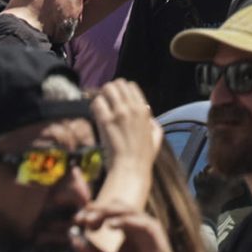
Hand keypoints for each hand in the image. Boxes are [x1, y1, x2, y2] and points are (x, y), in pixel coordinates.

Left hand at [76, 204, 182, 251]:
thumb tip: (72, 238)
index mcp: (129, 231)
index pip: (110, 211)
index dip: (92, 212)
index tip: (75, 221)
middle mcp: (140, 227)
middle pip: (118, 206)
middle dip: (97, 209)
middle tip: (79, 219)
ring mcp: (150, 232)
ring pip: (129, 211)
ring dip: (108, 213)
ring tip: (90, 221)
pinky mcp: (157, 240)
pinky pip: (142, 224)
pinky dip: (125, 222)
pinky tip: (109, 226)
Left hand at [88, 81, 160, 215]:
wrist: (131, 168)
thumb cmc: (143, 157)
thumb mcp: (157, 138)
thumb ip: (155, 125)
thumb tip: (150, 119)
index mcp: (144, 110)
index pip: (131, 86)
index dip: (122, 91)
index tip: (117, 100)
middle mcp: (132, 108)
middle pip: (118, 84)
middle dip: (110, 91)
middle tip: (106, 102)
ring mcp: (119, 113)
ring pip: (107, 89)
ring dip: (101, 96)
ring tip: (100, 107)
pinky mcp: (106, 121)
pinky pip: (97, 103)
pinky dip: (94, 106)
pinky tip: (95, 114)